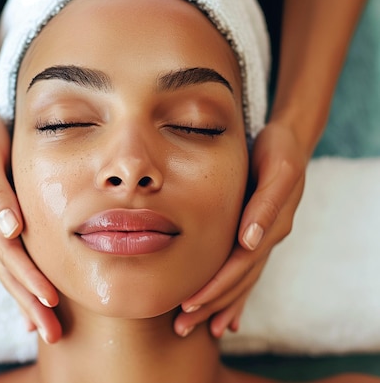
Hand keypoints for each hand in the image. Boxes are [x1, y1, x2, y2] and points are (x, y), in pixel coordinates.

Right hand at [0, 106, 60, 342]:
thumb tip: (11, 229)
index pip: (9, 255)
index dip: (29, 279)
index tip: (50, 302)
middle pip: (8, 273)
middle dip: (29, 304)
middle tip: (51, 334)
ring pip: (9, 271)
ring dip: (26, 300)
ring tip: (44, 328)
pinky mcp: (0, 221)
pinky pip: (10, 258)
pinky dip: (21, 282)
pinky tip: (31, 300)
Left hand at [173, 121, 306, 337]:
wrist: (288, 142)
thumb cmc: (279, 152)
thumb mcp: (277, 171)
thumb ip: (264, 205)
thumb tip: (249, 241)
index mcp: (269, 228)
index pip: (238, 267)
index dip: (215, 287)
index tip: (189, 304)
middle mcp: (265, 240)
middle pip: (238, 282)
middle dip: (210, 306)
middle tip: (182, 328)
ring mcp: (262, 240)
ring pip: (241, 282)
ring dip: (221, 306)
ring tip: (201, 328)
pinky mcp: (256, 236)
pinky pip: (245, 272)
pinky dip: (236, 295)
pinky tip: (229, 316)